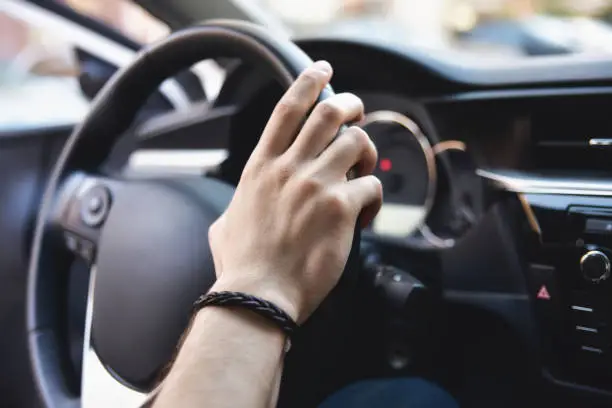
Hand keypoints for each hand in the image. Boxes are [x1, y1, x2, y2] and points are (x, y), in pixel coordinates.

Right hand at [208, 61, 381, 323]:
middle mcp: (288, 168)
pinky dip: (374, 198)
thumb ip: (238, 205)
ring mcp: (315, 185)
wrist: (257, 295)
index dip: (308, 82)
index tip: (322, 71)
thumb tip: (240, 207)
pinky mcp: (339, 208)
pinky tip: (365, 216)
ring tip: (363, 171)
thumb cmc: (242, 266)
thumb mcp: (225, 224)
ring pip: (355, 142)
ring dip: (366, 151)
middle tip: (357, 112)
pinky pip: (371, 187)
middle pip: (328, 113)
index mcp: (261, 168)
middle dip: (350, 105)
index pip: (288, 109)